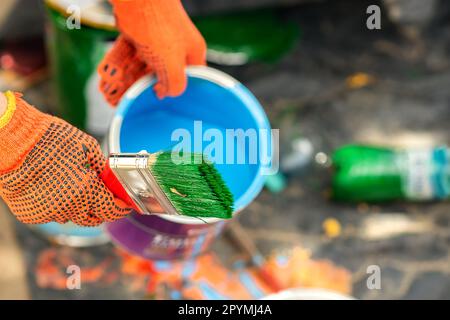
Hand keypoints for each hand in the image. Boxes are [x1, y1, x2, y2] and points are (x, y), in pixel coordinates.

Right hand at [0, 92, 130, 225]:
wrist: (14, 142)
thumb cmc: (52, 139)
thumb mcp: (87, 147)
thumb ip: (101, 169)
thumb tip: (111, 179)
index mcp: (87, 190)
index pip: (112, 210)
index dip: (121, 209)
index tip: (124, 205)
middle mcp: (69, 206)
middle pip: (93, 219)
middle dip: (100, 210)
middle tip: (101, 198)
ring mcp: (49, 212)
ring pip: (70, 217)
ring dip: (76, 207)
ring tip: (71, 186)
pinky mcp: (31, 215)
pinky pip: (50, 214)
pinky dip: (55, 205)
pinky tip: (51, 187)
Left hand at [98, 0, 206, 103]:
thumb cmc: (158, 26)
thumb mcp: (172, 64)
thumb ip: (175, 84)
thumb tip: (166, 94)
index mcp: (191, 53)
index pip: (188, 79)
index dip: (175, 92)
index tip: (159, 104)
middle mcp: (175, 46)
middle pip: (160, 74)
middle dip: (143, 90)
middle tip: (128, 104)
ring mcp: (156, 39)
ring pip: (141, 65)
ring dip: (127, 80)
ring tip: (113, 96)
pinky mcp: (138, 32)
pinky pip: (128, 54)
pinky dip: (119, 65)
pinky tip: (108, 78)